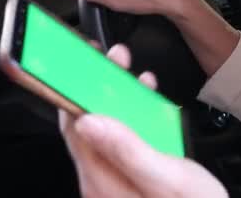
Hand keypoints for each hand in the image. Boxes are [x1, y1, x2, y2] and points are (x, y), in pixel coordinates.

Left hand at [60, 44, 227, 197]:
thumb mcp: (166, 179)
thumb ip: (127, 150)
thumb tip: (89, 121)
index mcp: (102, 179)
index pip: (74, 127)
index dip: (74, 90)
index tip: (80, 63)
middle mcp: (102, 179)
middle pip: (89, 124)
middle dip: (98, 86)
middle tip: (113, 60)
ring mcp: (115, 177)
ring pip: (108, 128)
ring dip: (118, 98)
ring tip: (132, 75)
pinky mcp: (129, 176)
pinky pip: (123, 140)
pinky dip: (134, 116)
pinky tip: (148, 104)